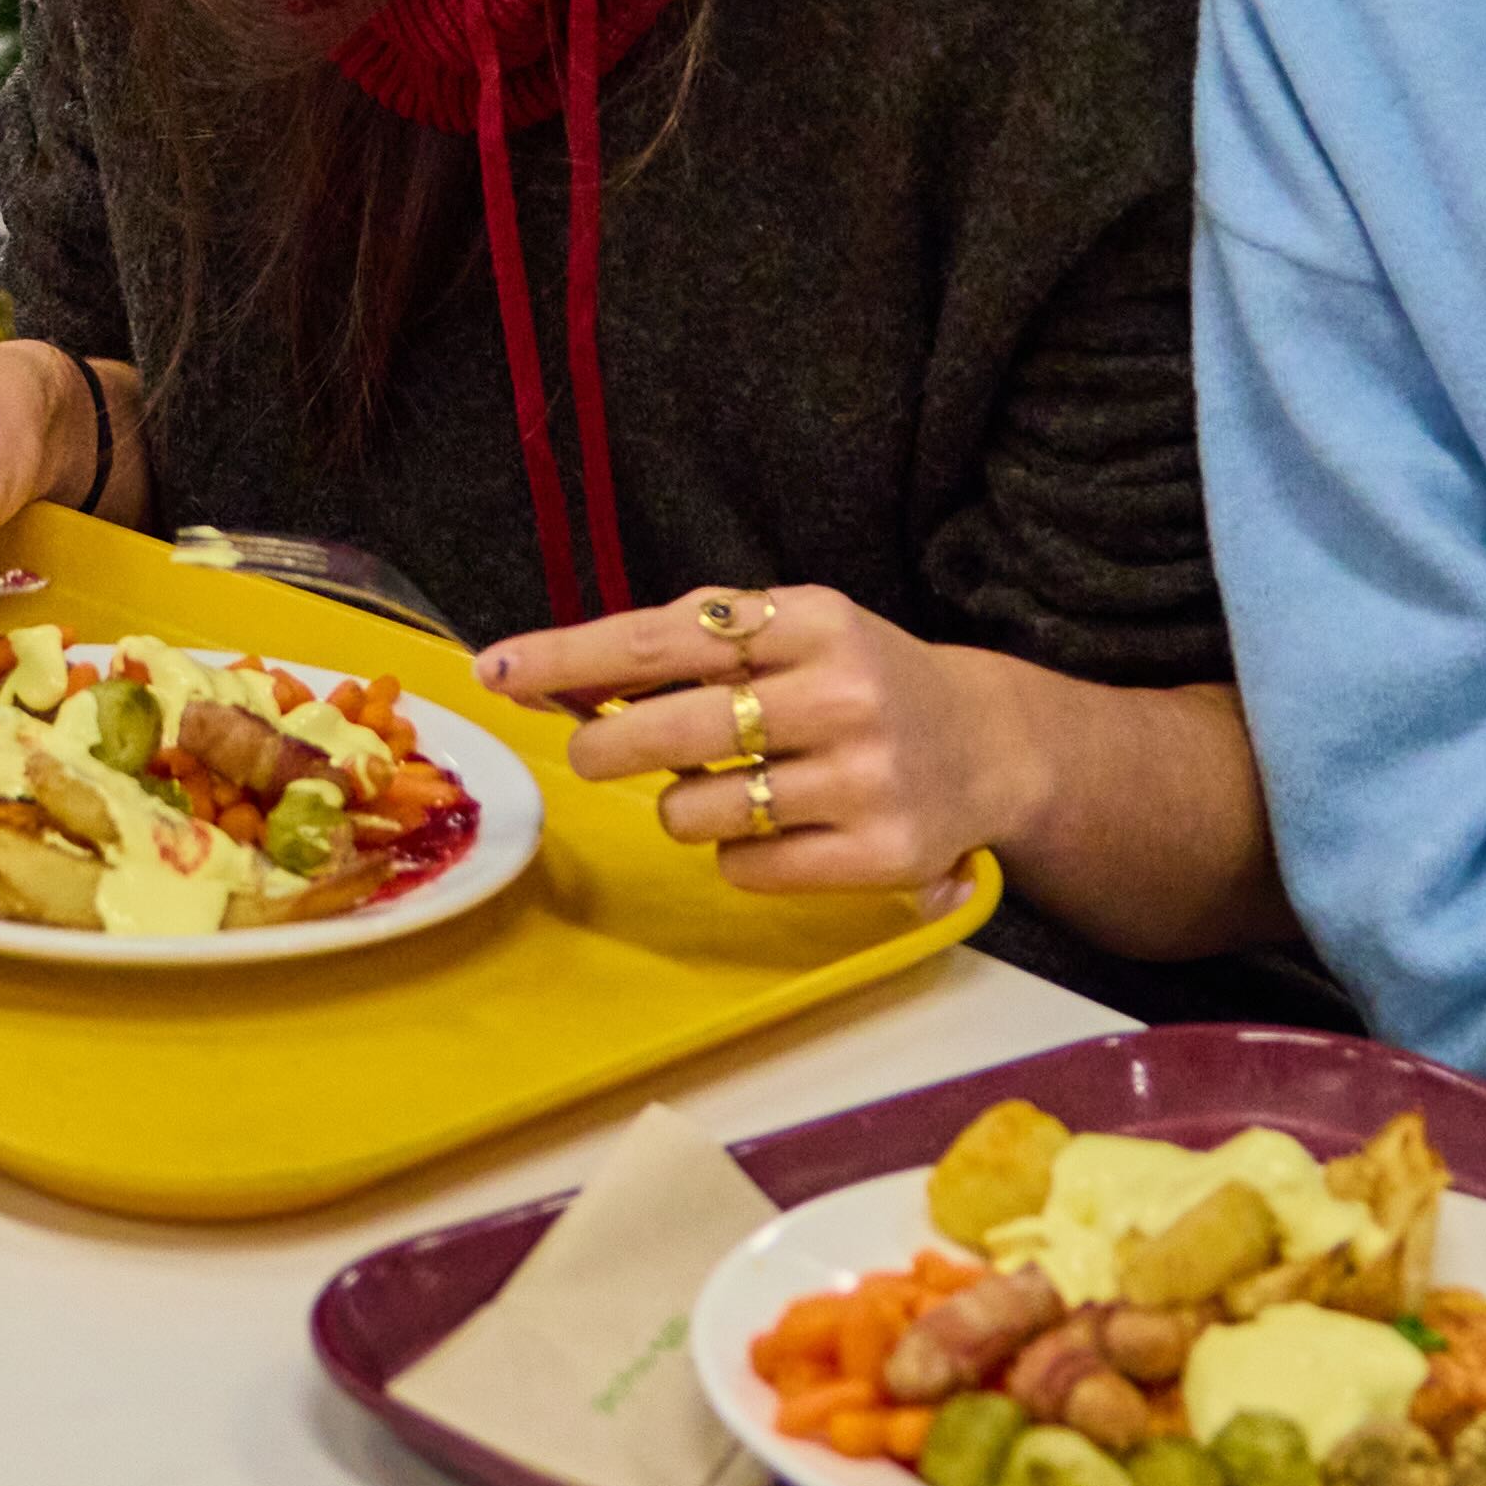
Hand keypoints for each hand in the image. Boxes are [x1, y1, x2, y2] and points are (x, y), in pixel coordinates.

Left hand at [480, 580, 1025, 899]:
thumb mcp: (792, 631)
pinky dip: (736, 851)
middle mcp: (842, 692)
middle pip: (665, 729)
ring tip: (735, 784)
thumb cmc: (855, 679)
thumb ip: (686, 645)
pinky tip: (780, 824)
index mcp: (812, 619)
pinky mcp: (878, 854)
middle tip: (597, 752)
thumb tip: (550, 677)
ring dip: (683, 803)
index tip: (497, 671)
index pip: (661, 638)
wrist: (988, 744)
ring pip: (692, 808)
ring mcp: (864, 777)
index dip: (570, 658)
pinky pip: (743, 866)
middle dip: (603, 747)